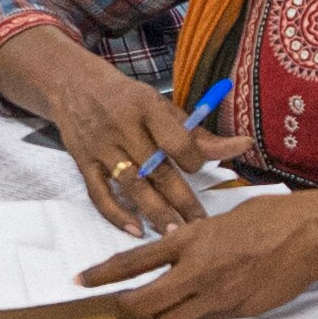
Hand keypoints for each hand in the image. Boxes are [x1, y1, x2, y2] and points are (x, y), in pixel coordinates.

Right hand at [23, 55, 255, 233]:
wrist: (74, 84)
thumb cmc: (128, 99)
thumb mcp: (162, 107)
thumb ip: (199, 134)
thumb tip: (243, 145)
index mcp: (147, 107)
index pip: (175, 141)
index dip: (192, 160)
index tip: (198, 170)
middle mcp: (122, 127)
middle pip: (156, 170)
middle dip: (180, 200)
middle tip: (200, 226)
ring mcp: (100, 147)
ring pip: (131, 186)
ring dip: (154, 212)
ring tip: (175, 234)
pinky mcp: (82, 163)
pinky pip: (99, 194)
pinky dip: (117, 215)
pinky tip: (136, 231)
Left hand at [81, 193, 317, 318]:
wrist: (309, 237)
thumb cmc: (269, 218)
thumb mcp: (222, 220)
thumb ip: (194, 238)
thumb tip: (174, 246)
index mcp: (189, 240)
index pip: (133, 261)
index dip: (102, 275)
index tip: (80, 281)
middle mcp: (196, 271)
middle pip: (143, 303)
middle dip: (129, 308)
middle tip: (126, 304)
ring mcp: (216, 296)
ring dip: (164, 317)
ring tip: (173, 303)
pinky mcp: (235, 312)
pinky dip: (200, 314)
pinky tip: (215, 298)